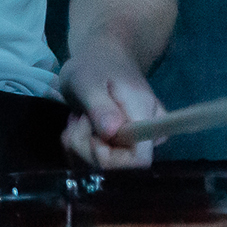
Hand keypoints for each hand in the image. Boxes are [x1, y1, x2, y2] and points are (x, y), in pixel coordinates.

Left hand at [58, 39, 163, 168]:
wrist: (100, 58)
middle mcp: (149, 134)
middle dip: (87, 148)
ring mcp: (137, 142)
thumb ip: (99, 106)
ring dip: (80, 146)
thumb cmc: (93, 66)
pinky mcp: (124, 147)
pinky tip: (79, 128)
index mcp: (145, 115)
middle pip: (119, 168)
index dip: (111, 160)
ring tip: (78, 119)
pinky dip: (81, 149)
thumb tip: (111, 132)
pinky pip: (99, 164)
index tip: (93, 138)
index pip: (140, 160)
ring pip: (105, 168)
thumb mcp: (87, 80)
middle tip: (77, 121)